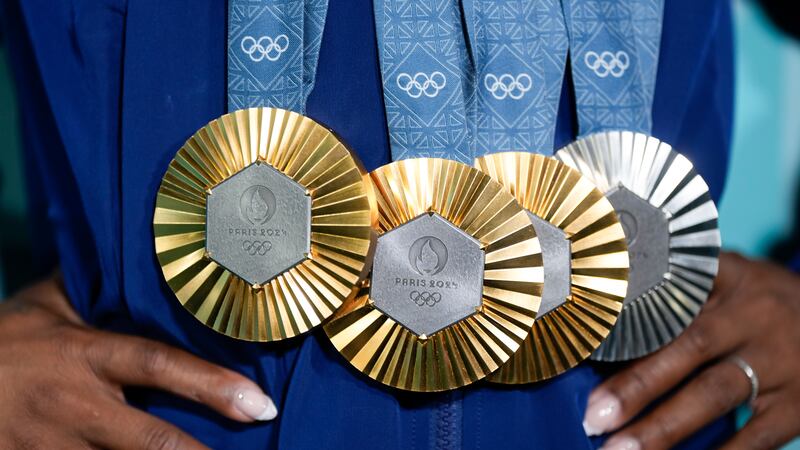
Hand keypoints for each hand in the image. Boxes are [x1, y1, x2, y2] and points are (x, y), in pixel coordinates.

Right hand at [0, 276, 276, 448]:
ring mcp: (48, 444)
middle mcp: (73, 403)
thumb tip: (139, 248)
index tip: (260, 405)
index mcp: (85, 353)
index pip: (159, 366)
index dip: (212, 385)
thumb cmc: (4, 338)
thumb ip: (96, 287)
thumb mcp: (47, 303)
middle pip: (149, 438)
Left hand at [583, 252, 799, 449]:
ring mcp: (778, 359)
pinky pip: (758, 434)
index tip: (589, 341)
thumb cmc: (764, 304)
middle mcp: (752, 316)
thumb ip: (680, 295)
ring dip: (664, 426)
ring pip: (713, 393)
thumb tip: (609, 333)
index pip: (673, 291)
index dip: (631, 314)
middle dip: (637, 385)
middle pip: (688, 347)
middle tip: (594, 416)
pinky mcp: (798, 402)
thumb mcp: (731, 281)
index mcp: (728, 278)